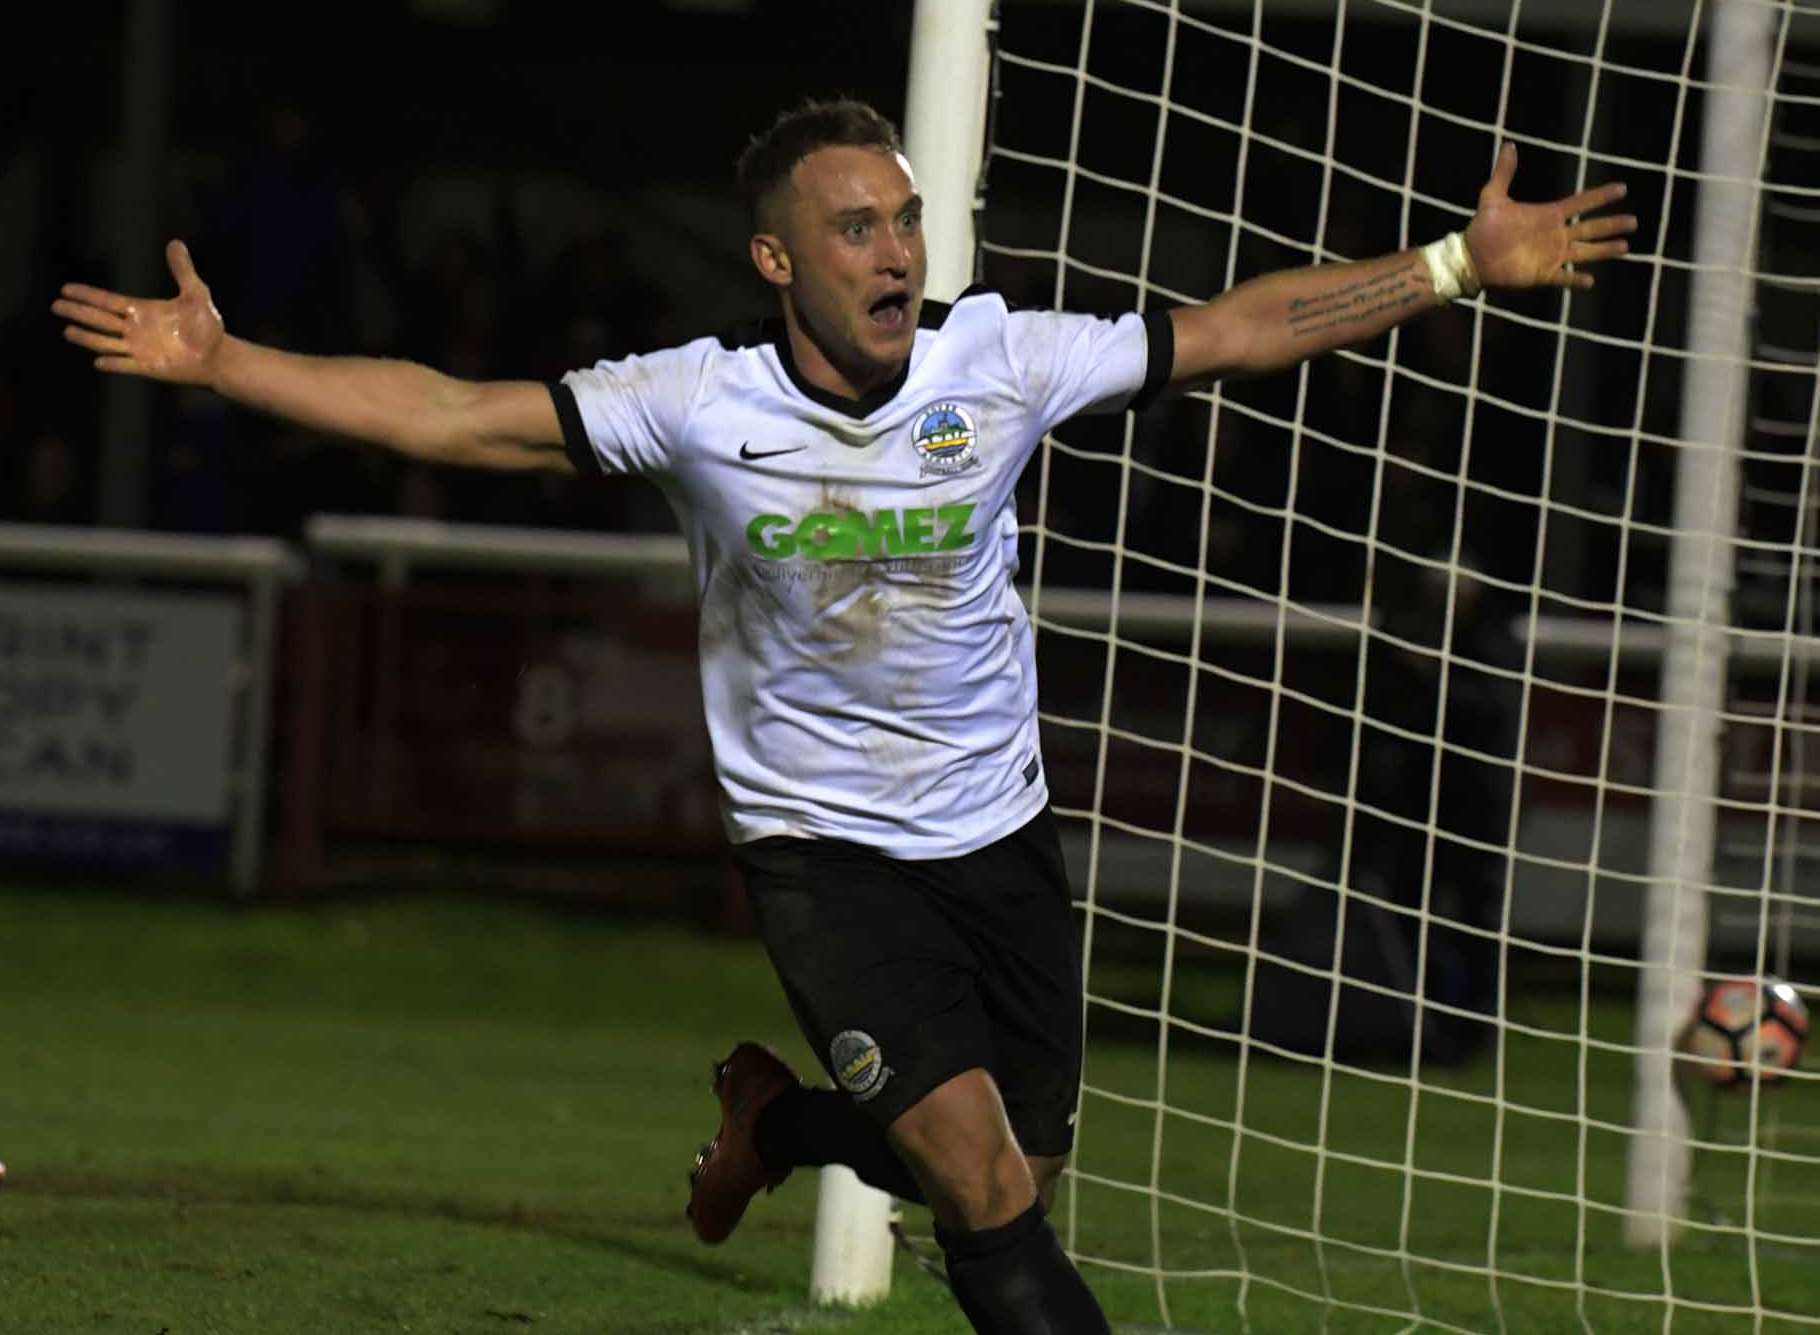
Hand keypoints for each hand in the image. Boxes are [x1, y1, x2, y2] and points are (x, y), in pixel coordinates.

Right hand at [52, 240, 225, 384]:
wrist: (218, 355)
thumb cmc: (207, 326)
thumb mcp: (196, 294)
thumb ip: (183, 270)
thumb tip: (175, 243)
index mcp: (142, 311)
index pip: (108, 301)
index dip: (88, 295)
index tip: (66, 289)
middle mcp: (135, 329)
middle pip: (100, 319)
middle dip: (79, 312)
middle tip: (56, 306)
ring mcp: (140, 349)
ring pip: (106, 342)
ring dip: (88, 337)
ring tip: (67, 331)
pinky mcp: (149, 367)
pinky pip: (126, 365)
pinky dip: (113, 363)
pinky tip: (97, 361)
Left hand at [1463, 143, 1635, 290]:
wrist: (1470, 256)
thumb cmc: (1483, 228)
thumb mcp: (1493, 196)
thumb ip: (1504, 172)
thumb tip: (1509, 144)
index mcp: (1548, 215)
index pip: (1581, 203)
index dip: (1601, 196)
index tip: (1623, 188)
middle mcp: (1555, 235)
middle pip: (1590, 228)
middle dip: (1612, 225)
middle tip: (1634, 222)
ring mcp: (1550, 255)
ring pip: (1585, 252)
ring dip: (1604, 250)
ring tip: (1625, 247)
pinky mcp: (1541, 275)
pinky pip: (1563, 277)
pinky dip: (1576, 279)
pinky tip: (1592, 280)